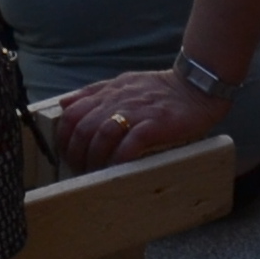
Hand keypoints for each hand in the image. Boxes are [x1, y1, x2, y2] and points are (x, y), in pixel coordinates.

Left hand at [54, 68, 224, 165]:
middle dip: (75, 154)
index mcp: (108, 91)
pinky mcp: (155, 125)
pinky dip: (118, 159)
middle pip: (82, 128)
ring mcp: (136, 112)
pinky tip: (116, 171)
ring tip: (94, 175)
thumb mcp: (122, 83)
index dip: (64, 137)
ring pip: (101, 136)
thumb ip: (93, 93)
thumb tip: (64, 103)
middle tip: (79, 171)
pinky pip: (130, 144)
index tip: (66, 155)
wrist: (195, 87)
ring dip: (93, 159)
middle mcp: (117, 100)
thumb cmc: (159, 89)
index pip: (72, 113)